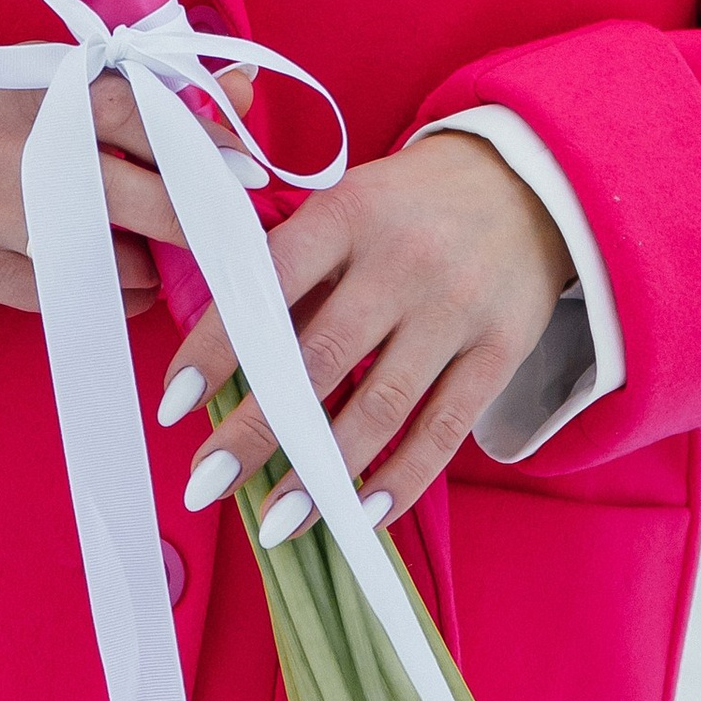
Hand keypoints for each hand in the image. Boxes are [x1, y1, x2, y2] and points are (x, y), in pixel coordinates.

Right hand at [0, 63, 253, 318]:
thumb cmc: (0, 106)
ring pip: (102, 258)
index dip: (199, 145)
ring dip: (146, 262)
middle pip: (130, 198)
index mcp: (42, 93)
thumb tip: (243, 90)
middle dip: (188, 220)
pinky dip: (110, 294)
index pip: (137, 116)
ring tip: (153, 249)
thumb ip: (152, 87)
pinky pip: (65, 296)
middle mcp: (16, 154)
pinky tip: (124, 281)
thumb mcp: (63, 77)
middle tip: (223, 231)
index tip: (242, 172)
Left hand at [156, 132, 570, 531]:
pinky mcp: (501, 348)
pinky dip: (402, 479)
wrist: (526, 180)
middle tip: (207, 482)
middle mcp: (402, 259)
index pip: (269, 282)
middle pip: (318, 359)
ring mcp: (456, 307)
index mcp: (350, 212)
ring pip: (381, 406)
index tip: (174, 404)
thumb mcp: (349, 206)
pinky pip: (445, 428)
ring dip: (323, 472)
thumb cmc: (408, 204)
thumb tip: (225, 356)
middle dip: (258, 430)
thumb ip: (296, 271)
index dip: (218, 345)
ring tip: (276, 520)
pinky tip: (362, 516)